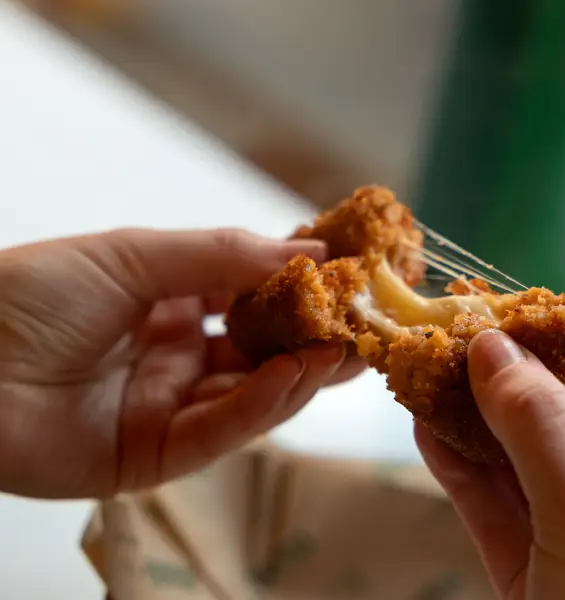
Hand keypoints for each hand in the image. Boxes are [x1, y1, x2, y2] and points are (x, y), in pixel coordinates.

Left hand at [0, 228, 364, 498]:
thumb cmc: (29, 294)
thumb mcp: (132, 254)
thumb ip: (221, 256)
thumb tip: (308, 255)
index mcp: (169, 302)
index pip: (252, 298)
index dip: (300, 289)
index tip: (349, 276)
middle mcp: (175, 356)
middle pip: (261, 353)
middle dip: (315, 340)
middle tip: (368, 327)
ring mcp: (167, 407)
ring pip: (250, 396)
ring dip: (300, 375)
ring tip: (344, 351)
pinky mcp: (152, 456)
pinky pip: (217, 432)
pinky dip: (260, 405)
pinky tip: (294, 376)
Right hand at [415, 310, 564, 599]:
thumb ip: (543, 431)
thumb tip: (495, 347)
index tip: (541, 309)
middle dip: (522, 378)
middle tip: (470, 336)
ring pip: (526, 461)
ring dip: (478, 418)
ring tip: (432, 372)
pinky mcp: (530, 575)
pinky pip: (494, 506)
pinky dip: (459, 468)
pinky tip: (424, 429)